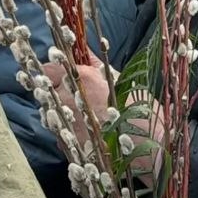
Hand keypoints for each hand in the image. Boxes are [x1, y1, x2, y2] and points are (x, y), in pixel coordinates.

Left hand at [43, 52, 163, 178]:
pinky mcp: (69, 144)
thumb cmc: (139, 110)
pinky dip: (68, 130)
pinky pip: (60, 132)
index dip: (50, 72)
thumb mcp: (119, 80)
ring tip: (82, 116)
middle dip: (56, 93)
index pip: (48, 69)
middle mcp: (68, 98)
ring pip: (51, 113)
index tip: (57, 74)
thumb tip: (84, 49)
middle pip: (47, 92)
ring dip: (60, 112)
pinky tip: (85, 131)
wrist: (149, 148)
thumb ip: (95, 64)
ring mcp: (67, 122)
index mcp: (80, 78)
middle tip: (72, 97)